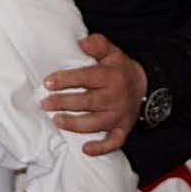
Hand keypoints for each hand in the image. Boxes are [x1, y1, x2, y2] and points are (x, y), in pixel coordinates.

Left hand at [42, 33, 146, 155]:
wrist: (145, 86)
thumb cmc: (120, 70)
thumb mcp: (112, 52)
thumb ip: (98, 44)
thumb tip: (82, 43)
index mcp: (111, 76)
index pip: (87, 77)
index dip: (66, 80)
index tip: (48, 82)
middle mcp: (115, 97)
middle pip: (88, 102)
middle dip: (65, 103)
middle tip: (45, 104)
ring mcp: (119, 115)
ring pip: (96, 123)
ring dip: (75, 124)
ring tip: (57, 120)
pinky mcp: (123, 129)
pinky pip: (114, 141)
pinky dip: (101, 147)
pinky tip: (86, 149)